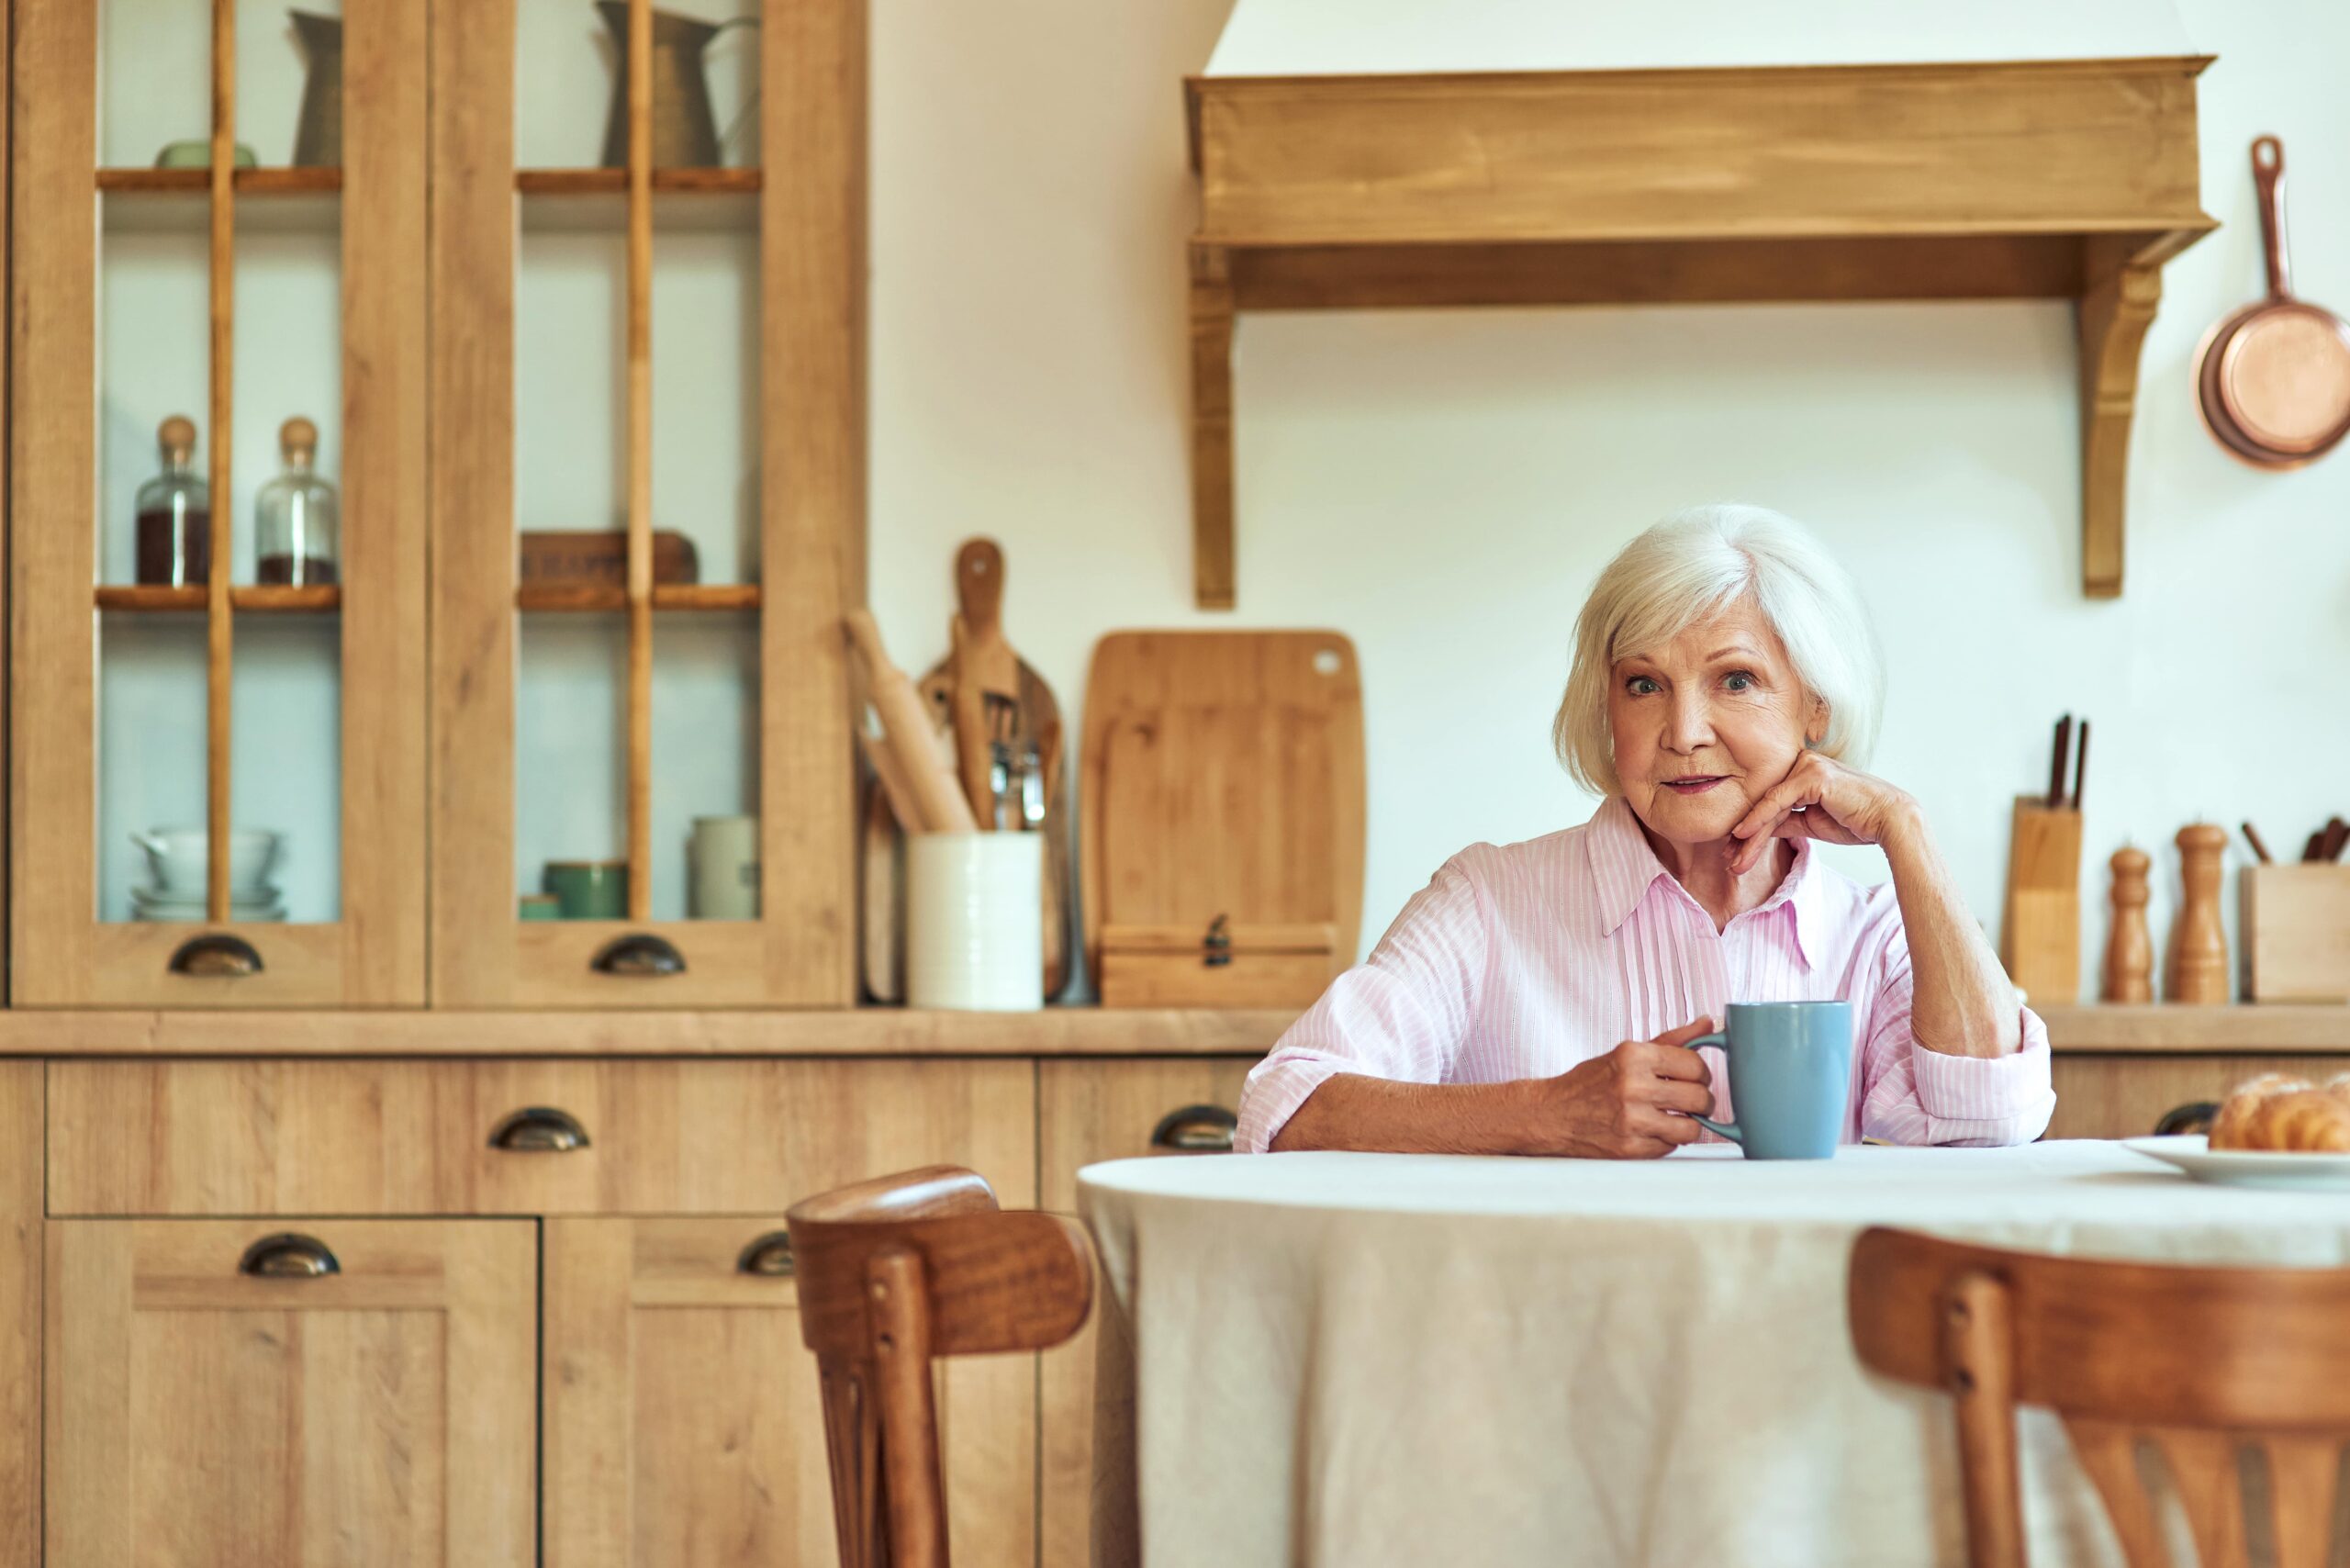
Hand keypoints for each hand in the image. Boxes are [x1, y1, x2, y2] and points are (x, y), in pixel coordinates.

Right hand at [1527, 1017, 1717, 1157]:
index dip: (1702, 1074)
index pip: (1695, 1065)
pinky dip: (1666, 1140)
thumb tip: (1708, 1023)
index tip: (1696, 1078)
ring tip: (1675, 1118)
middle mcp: (1632, 1086)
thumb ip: (1671, 1041)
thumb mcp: (1626, 1053)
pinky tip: (1651, 1130)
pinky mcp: (1629, 1149)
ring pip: (1691, 1129)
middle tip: (1693, 1102)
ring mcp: (1631, 1120)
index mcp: (1633, 1056)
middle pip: (1699, 1098)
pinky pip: (1670, 1147)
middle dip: (1702, 1101)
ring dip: (1688, 1125)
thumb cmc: (1590, 1082)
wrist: (1552, 1114)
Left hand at [1727, 751, 1919, 874]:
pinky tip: (1742, 835)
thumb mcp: (1810, 823)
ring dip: (1749, 835)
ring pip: (1769, 804)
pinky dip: (1758, 819)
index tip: (1734, 850)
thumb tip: (1754, 830)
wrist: (1889, 821)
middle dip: (1746, 834)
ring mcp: (1807, 765)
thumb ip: (1784, 821)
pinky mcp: (1811, 775)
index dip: (1752, 826)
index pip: (1771, 800)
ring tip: (1735, 859)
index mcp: (1804, 770)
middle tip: (1728, 858)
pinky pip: (1777, 800)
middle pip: (1766, 802)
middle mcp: (1803, 762)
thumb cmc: (1856, 821)